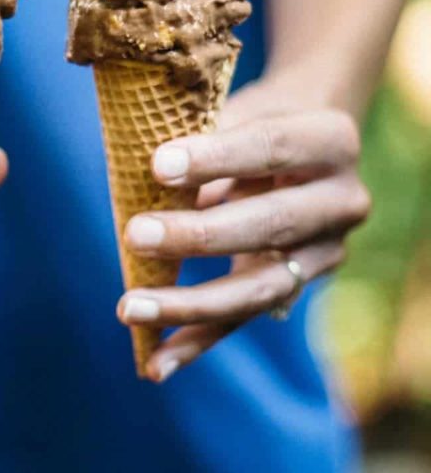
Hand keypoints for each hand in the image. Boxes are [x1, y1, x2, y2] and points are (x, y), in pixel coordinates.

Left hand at [117, 80, 370, 382]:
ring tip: (129, 308)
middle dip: (199, 236)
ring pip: (259, 287)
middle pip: (269, 225)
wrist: (305, 143)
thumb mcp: (240, 111)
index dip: (214, 159)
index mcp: (330, 140)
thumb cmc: (258, 118)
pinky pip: (245, 317)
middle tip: (136, 235)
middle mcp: (342, 200)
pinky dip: (197, 341)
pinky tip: (156, 362)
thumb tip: (143, 178)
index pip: (270, 148)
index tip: (157, 166)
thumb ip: (203, 139)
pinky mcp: (299, 285)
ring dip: (190, 305)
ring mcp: (327, 251)